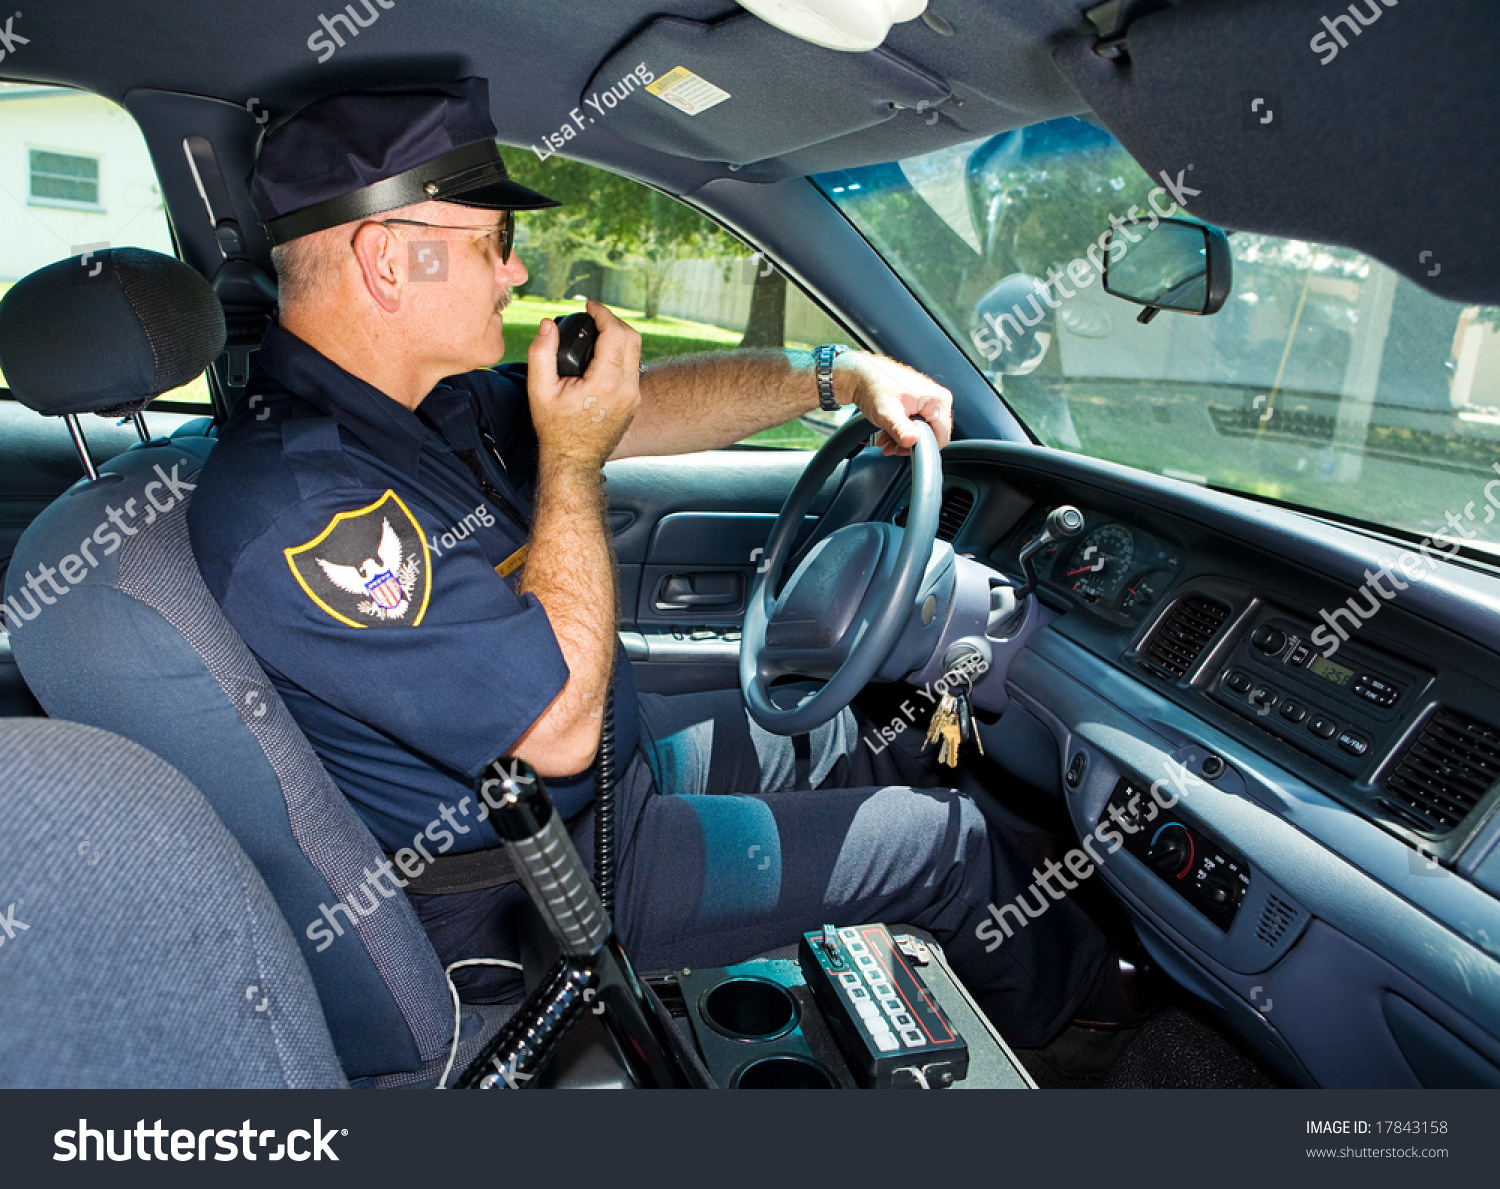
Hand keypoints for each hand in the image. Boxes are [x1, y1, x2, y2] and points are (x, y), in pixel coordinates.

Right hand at [528, 300, 640, 469]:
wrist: (574, 461)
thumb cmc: (555, 428)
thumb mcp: (539, 390)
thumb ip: (541, 352)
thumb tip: (548, 324)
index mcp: (606, 382)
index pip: (616, 333)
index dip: (603, 313)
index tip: (589, 306)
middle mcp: (627, 388)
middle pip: (632, 337)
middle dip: (613, 320)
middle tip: (593, 316)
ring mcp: (634, 396)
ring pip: (636, 352)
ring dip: (619, 336)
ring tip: (597, 331)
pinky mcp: (634, 402)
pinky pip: (633, 367)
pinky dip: (621, 353)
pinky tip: (603, 353)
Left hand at [841, 352, 952, 455]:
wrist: (861, 374)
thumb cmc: (874, 386)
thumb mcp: (887, 412)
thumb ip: (900, 429)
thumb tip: (912, 441)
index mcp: (937, 399)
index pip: (941, 437)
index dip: (922, 448)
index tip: (902, 449)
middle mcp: (938, 398)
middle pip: (932, 435)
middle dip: (909, 444)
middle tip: (890, 446)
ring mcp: (930, 399)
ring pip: (922, 431)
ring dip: (902, 440)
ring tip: (885, 441)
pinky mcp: (921, 401)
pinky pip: (916, 423)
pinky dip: (901, 431)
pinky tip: (888, 433)